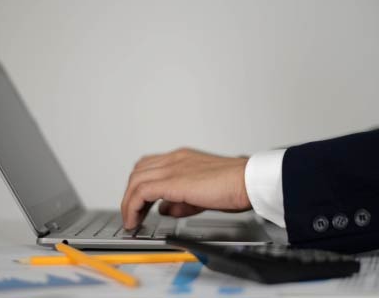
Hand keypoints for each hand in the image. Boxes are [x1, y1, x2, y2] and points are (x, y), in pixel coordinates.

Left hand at [121, 148, 250, 229]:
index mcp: (183, 159)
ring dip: (130, 202)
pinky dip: (133, 206)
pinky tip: (135, 220)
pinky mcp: (172, 181)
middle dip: (131, 194)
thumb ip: (181, 201)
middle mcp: (175, 159)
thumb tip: (165, 209)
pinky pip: (142, 192)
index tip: (140, 204)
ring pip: (136, 181)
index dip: (140, 185)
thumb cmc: (235, 186)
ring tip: (132, 220)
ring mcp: (172, 167)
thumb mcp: (202, 194)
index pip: (150, 166)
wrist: (248, 181)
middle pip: (139, 172)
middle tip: (133, 213)